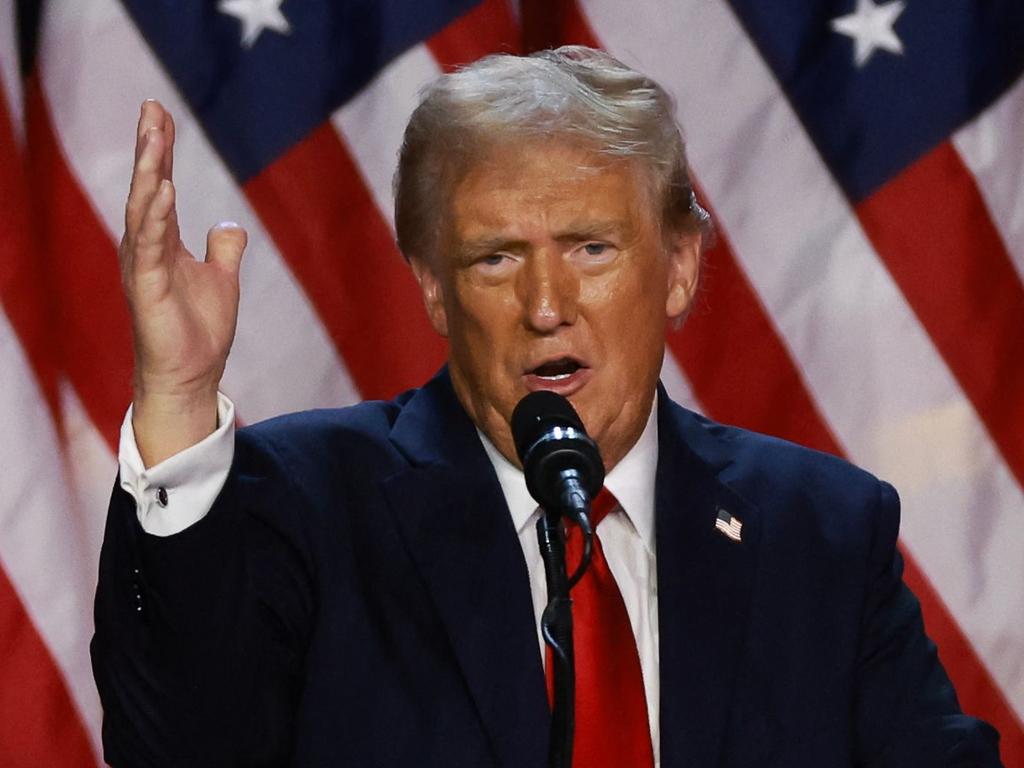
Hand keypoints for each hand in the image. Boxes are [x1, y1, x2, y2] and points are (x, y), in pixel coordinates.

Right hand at [120, 100, 246, 465]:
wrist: (192, 374)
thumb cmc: (199, 330)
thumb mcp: (221, 280)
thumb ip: (223, 250)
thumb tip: (230, 225)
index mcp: (162, 243)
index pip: (160, 186)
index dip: (160, 151)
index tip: (160, 114)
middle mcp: (145, 248)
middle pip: (147, 188)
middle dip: (150, 148)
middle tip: (152, 109)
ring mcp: (142, 266)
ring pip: (143, 210)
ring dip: (149, 173)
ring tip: (154, 137)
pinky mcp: (146, 287)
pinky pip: (150, 245)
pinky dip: (157, 216)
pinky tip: (163, 189)